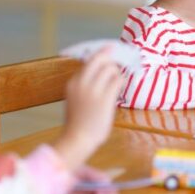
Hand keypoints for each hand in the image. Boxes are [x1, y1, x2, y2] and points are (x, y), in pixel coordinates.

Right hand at [52, 50, 122, 170]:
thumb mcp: (76, 98)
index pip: (90, 59)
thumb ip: (86, 84)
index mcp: (73, 82)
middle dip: (111, 59)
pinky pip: (117, 81)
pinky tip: (119, 87)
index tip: (111, 54)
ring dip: (117, 72)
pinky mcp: (104, 98)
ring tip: (116, 81)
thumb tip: (104, 72)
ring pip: (111, 68)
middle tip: (118, 64)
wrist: (78, 139)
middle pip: (101, 58)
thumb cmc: (79, 121)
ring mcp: (93, 90)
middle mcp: (81, 83)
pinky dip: (121, 81)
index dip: (103, 55)